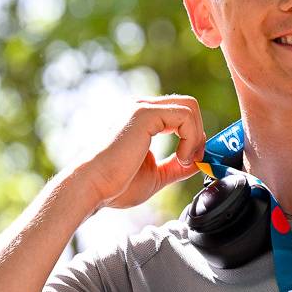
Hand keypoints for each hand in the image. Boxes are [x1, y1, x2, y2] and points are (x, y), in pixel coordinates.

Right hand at [74, 95, 206, 210]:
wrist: (92, 186)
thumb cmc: (115, 184)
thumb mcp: (156, 175)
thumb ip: (176, 167)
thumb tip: (198, 162)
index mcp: (142, 120)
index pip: (180, 114)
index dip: (194, 136)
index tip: (192, 161)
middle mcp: (142, 108)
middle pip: (188, 105)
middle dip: (199, 133)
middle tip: (193, 160)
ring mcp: (142, 108)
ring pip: (189, 107)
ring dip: (196, 136)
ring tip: (184, 160)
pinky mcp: (144, 114)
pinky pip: (185, 116)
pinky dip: (191, 138)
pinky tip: (179, 157)